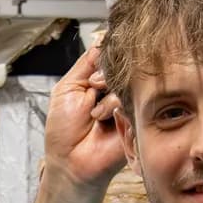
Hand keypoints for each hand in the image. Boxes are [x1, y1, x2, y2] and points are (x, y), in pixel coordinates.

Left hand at [43, 43, 127, 195]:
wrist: (70, 163)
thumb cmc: (63, 132)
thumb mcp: (66, 89)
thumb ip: (86, 63)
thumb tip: (103, 39)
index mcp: (100, 80)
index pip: (112, 55)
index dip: (107, 54)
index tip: (99, 59)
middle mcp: (117, 89)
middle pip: (123, 65)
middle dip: (104, 74)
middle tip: (92, 87)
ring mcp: (129, 103)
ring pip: (128, 81)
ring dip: (106, 95)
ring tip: (94, 114)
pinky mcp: (138, 118)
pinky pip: (134, 100)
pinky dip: (113, 107)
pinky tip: (103, 121)